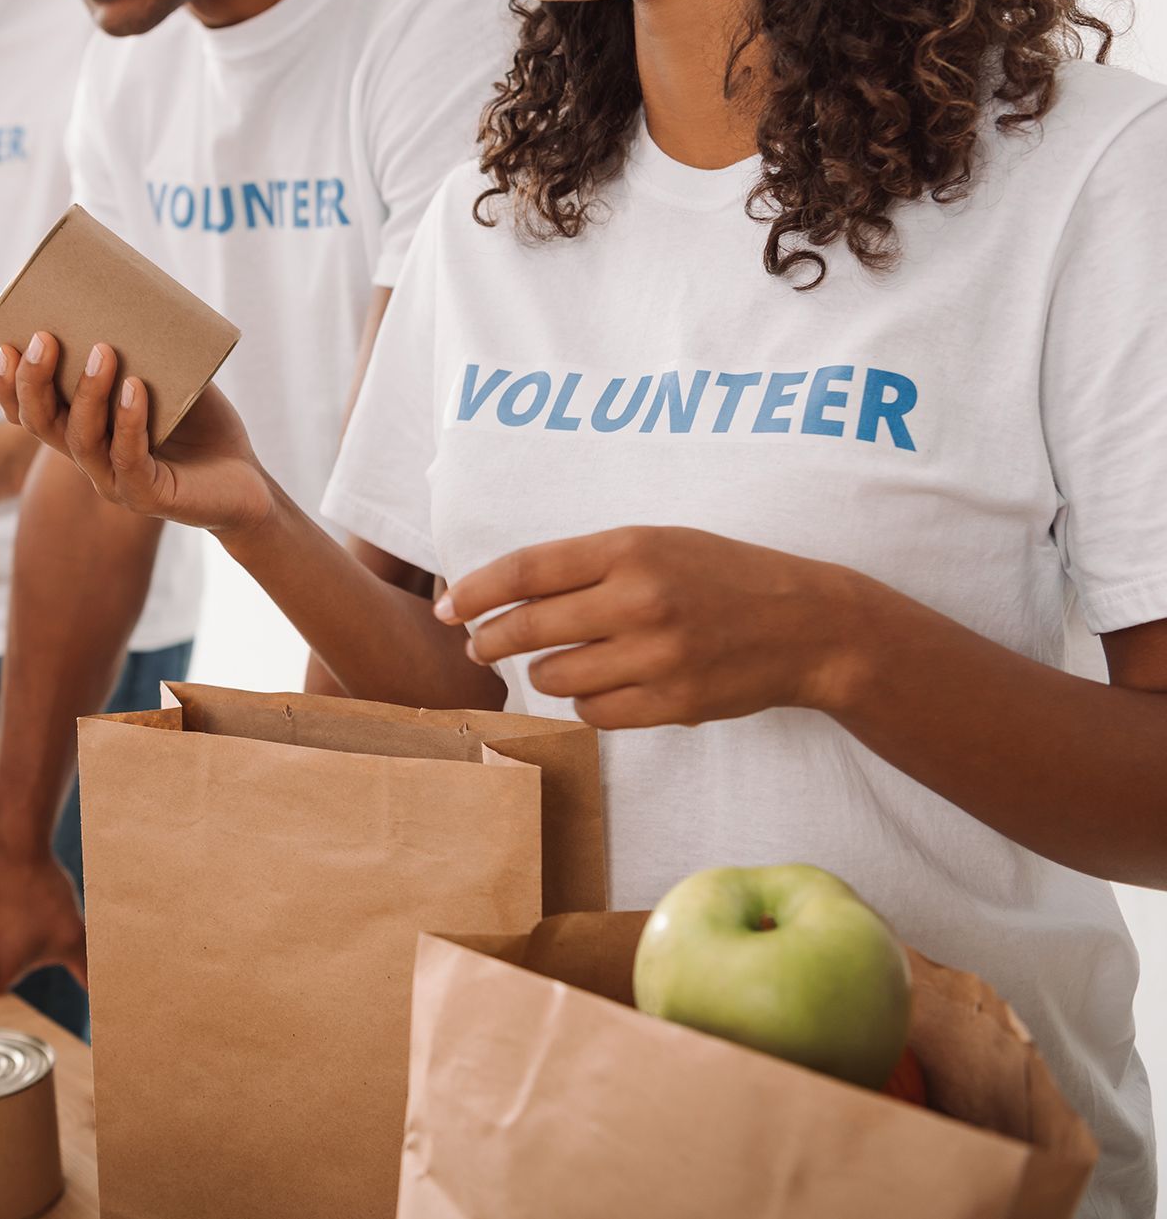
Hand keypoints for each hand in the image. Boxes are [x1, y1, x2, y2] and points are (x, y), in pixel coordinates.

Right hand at [0, 332, 271, 535]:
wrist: (247, 480)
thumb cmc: (202, 426)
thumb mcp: (168, 380)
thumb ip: (144, 349)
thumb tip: (129, 293)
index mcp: (83, 430)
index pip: (29, 413)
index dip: (8, 386)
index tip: (6, 345)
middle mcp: (90, 459)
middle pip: (42, 424)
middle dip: (35, 381)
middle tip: (44, 338)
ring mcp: (116, 481)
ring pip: (81, 440)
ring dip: (88, 393)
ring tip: (104, 352)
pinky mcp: (149, 497)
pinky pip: (129, 459)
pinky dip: (129, 422)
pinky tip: (135, 390)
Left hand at [437, 526, 871, 728]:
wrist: (808, 626)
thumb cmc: (721, 576)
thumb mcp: (657, 543)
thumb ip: (585, 564)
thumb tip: (502, 592)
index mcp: (630, 548)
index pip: (525, 571)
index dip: (474, 592)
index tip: (450, 608)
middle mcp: (639, 600)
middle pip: (528, 629)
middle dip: (491, 639)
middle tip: (480, 644)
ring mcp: (657, 656)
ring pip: (554, 677)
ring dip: (543, 673)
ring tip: (561, 660)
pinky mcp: (672, 703)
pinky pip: (593, 712)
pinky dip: (586, 702)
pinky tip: (604, 684)